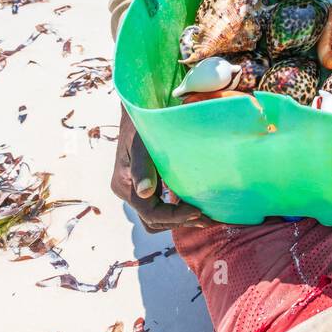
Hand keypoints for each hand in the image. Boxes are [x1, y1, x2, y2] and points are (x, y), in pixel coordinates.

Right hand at [111, 107, 211, 231]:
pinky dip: (175, 210)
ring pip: (156, 218)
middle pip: (153, 221)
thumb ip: (143, 168)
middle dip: (179, 221)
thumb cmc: (142, 124)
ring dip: (179, 219)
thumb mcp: (141, 143)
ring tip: (204, 216)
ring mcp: (134, 190)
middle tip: (206, 217)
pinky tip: (194, 205)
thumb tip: (145, 192)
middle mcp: (127, 191)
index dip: (175, 216)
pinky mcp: (144, 186)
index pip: (150, 213)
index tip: (198, 211)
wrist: (139, 109)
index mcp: (124, 184)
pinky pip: (158, 207)